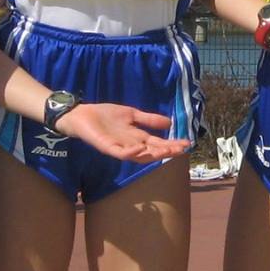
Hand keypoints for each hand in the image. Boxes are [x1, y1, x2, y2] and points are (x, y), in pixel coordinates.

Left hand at [54, 102, 190, 163]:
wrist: (81, 114)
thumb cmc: (104, 115)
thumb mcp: (132, 114)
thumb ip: (149, 119)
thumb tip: (170, 122)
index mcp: (137, 137)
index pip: (158, 143)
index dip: (172, 143)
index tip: (187, 143)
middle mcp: (131, 145)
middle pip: (152, 151)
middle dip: (167, 151)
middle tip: (181, 149)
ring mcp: (119, 147)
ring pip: (139, 156)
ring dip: (152, 154)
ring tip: (166, 151)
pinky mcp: (107, 147)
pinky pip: (120, 153)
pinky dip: (131, 152)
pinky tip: (141, 148)